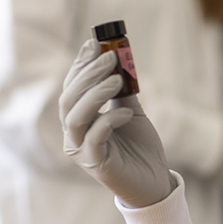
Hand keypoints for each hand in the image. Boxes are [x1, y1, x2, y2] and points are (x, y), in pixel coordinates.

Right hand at [59, 40, 174, 207]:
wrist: (154, 180)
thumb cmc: (139, 146)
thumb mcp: (131, 110)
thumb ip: (122, 90)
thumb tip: (121, 59)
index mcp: (78, 119)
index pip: (71, 87)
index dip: (80, 65)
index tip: (94, 43)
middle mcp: (72, 134)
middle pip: (68, 99)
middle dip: (87, 75)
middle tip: (110, 57)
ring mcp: (80, 150)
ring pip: (74, 117)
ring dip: (94, 94)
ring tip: (117, 80)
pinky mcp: (94, 163)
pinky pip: (94, 137)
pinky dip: (109, 120)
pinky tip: (127, 112)